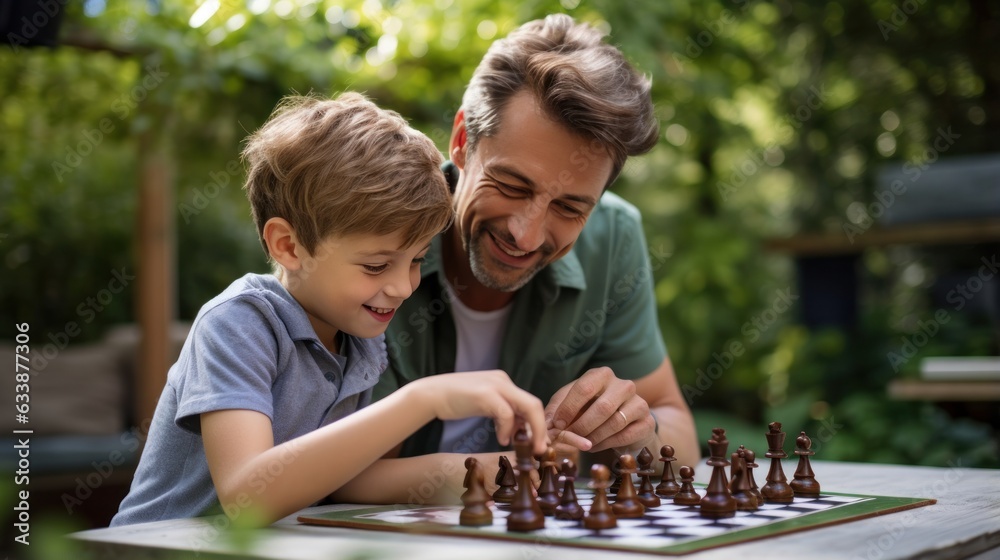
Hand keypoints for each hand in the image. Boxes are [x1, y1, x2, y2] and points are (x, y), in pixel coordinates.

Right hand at [409, 370, 547, 454]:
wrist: (431, 394)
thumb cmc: (455, 401)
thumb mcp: (484, 404)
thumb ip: (501, 412)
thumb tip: (518, 430)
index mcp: (503, 382)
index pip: (529, 403)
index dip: (537, 424)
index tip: (536, 442)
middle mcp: (503, 381)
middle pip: (534, 404)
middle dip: (541, 429)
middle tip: (540, 449)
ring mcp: (495, 386)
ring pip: (528, 407)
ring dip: (531, 430)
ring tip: (526, 447)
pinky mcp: (485, 394)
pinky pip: (507, 414)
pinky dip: (507, 429)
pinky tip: (501, 439)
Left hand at [545, 367, 654, 451]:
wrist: (625, 419)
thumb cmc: (591, 408)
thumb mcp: (572, 403)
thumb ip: (557, 410)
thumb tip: (546, 423)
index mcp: (602, 375)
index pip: (585, 388)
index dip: (569, 408)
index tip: (557, 425)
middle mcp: (623, 385)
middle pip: (603, 407)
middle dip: (582, 426)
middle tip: (570, 438)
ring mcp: (639, 402)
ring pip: (615, 422)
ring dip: (594, 437)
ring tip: (581, 443)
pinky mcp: (647, 421)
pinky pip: (625, 435)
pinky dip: (606, 444)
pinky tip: (595, 446)